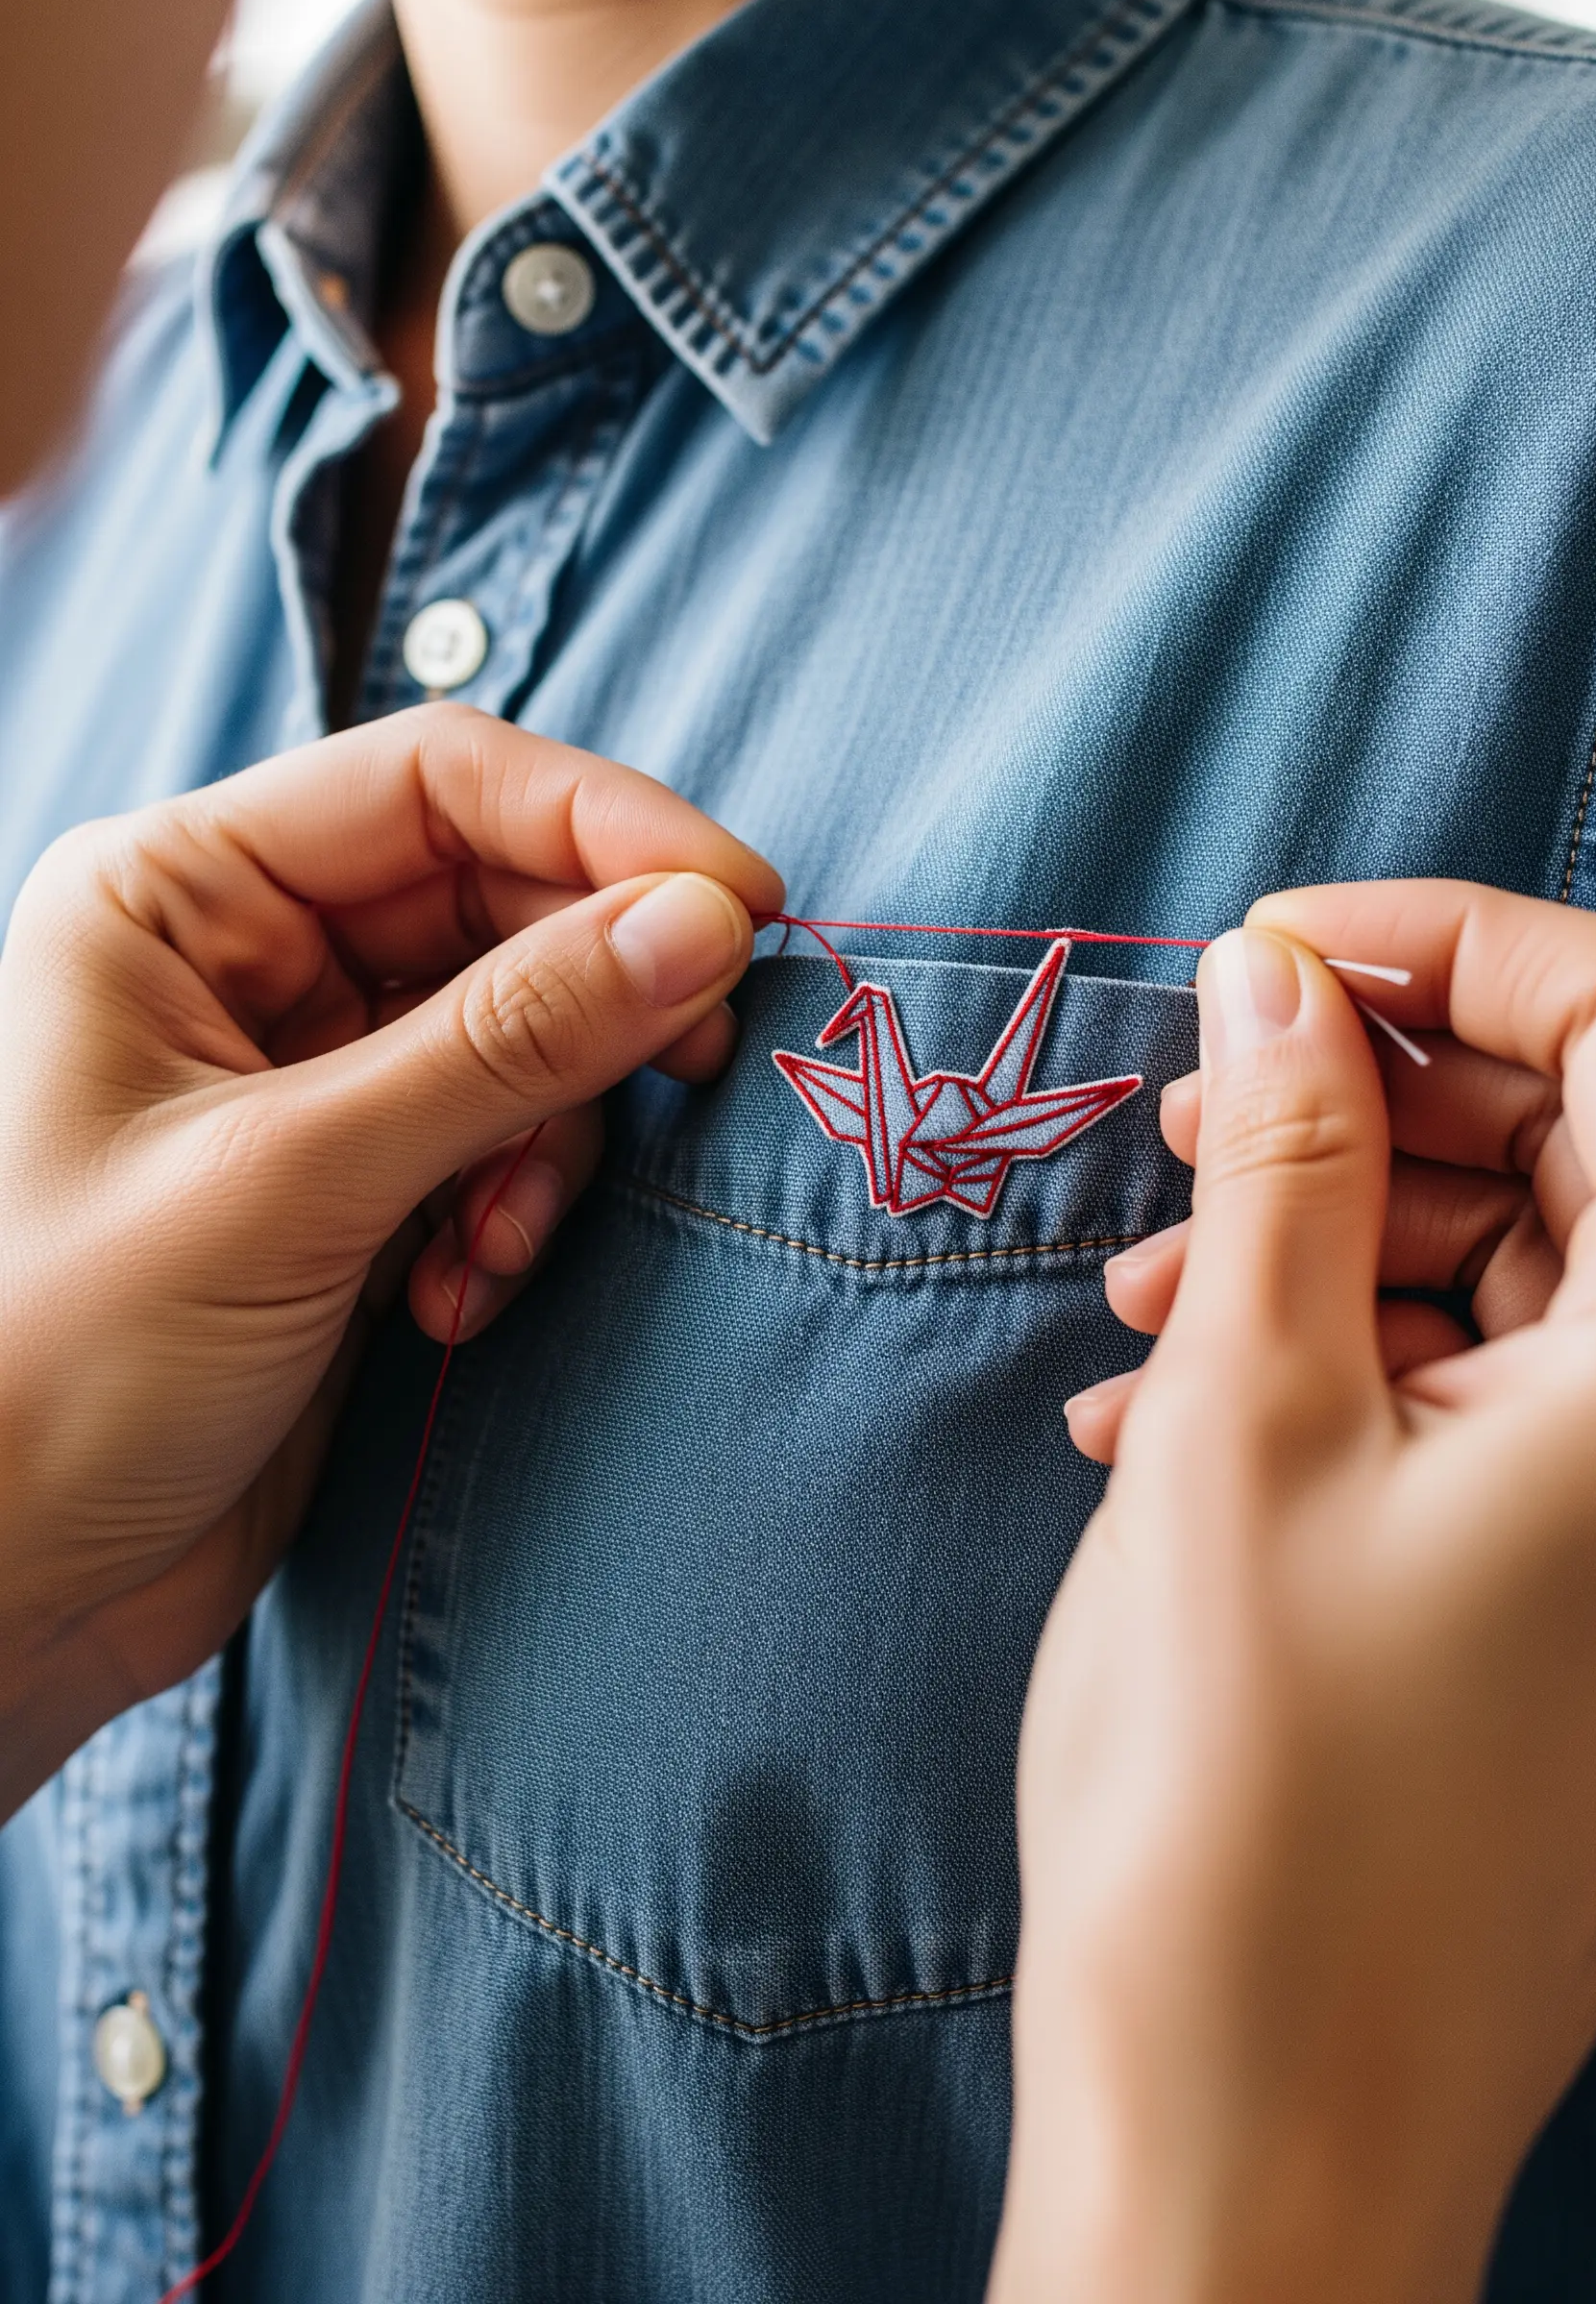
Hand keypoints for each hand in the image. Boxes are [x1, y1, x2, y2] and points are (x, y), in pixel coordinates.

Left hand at [0, 705, 780, 1815]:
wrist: (1, 1595)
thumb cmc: (55, 1366)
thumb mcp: (292, 1183)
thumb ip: (507, 1043)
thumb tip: (702, 928)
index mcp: (175, 894)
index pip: (432, 780)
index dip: (601, 826)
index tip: (740, 907)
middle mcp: (241, 960)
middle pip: (493, 897)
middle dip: (597, 988)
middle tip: (699, 1062)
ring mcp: (302, 1078)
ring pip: (518, 1029)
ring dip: (551, 1132)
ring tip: (501, 1239)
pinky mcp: (351, 1189)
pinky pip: (499, 1142)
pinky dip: (514, 1210)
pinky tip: (459, 1299)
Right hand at [992, 883, 1595, 2303]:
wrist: (1259, 2146)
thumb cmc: (1251, 1805)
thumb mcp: (1242, 1420)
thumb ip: (1283, 1156)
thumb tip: (1281, 972)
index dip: (1458, 942)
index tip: (1275, 942)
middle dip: (1388, 1094)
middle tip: (1202, 1103)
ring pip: (1546, 1280)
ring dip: (1347, 1236)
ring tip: (1152, 1285)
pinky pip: (1517, 1411)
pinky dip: (1364, 1365)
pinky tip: (1177, 1399)